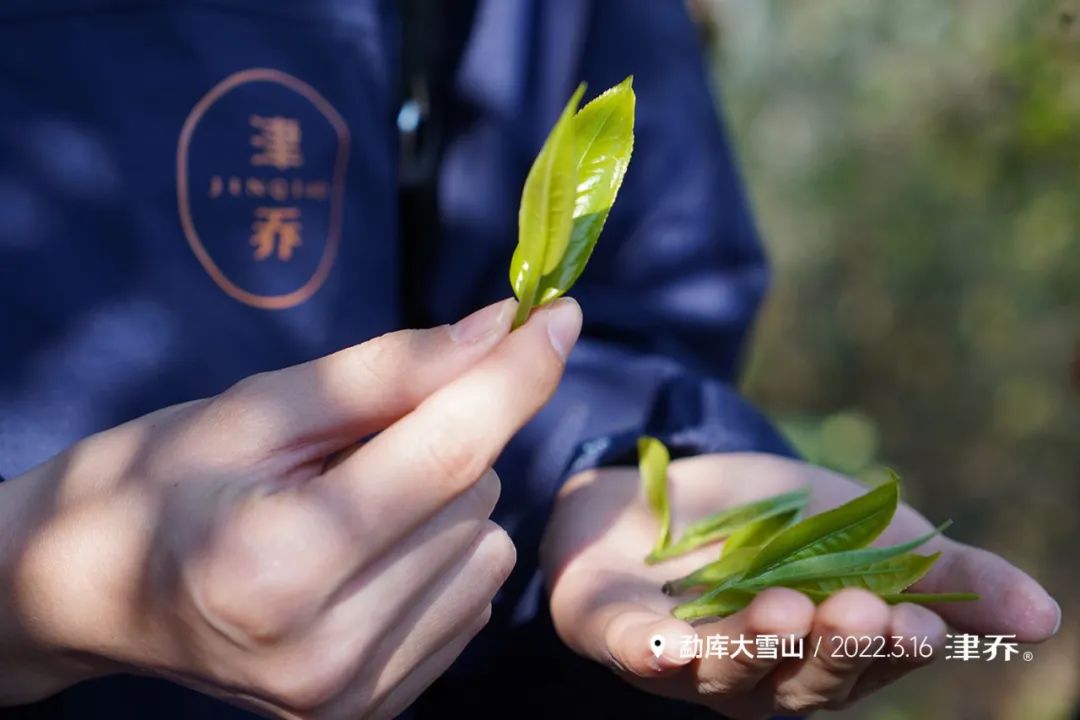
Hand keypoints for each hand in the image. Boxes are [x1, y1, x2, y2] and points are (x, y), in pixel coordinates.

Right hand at [0, 297, 581, 718]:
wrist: (91, 593)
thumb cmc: (157, 482)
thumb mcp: (257, 407)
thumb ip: (388, 370)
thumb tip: (502, 326)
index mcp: (282, 563)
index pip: (449, 453)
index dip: (516, 375)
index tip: (561, 313)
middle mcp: (327, 649)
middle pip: (474, 496)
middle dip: (442, 441)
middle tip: (351, 444)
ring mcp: (352, 695)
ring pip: (486, 548)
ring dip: (443, 504)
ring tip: (347, 505)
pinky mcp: (372, 712)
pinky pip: (471, 601)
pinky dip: (440, 557)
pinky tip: (366, 553)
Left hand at [541, 452, 1059, 718]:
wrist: (655, 490)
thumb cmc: (768, 523)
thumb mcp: (864, 530)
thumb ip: (942, 571)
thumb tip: (1047, 616)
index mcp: (819, 656)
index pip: (869, 665)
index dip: (896, 649)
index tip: (921, 622)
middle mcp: (755, 675)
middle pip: (799, 681)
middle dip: (832, 650)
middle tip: (859, 611)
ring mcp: (681, 660)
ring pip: (723, 674)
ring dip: (754, 647)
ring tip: (782, 609)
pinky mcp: (613, 630)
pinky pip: (630, 651)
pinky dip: (651, 653)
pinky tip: (668, 646)